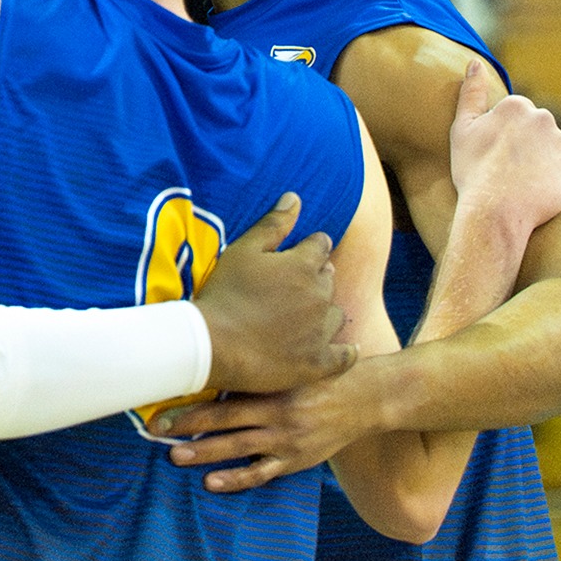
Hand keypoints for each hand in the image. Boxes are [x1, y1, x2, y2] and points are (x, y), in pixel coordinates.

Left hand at [151, 358, 384, 490]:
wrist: (365, 398)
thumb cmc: (319, 378)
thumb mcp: (290, 367)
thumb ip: (257, 371)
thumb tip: (212, 362)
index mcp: (273, 386)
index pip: (225, 393)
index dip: (193, 400)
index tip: (162, 402)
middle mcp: (278, 413)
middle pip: (225, 420)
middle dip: (188, 426)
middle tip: (156, 430)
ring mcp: (287, 439)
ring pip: (239, 448)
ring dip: (205, 453)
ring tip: (176, 456)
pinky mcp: (296, 460)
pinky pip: (261, 473)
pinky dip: (236, 479)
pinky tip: (212, 482)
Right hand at [193, 193, 355, 393]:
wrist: (214, 345)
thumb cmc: (224, 293)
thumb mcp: (243, 250)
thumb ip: (273, 224)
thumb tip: (295, 197)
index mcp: (304, 266)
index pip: (321, 246)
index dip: (310, 248)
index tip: (299, 254)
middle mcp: (320, 296)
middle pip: (329, 279)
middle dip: (316, 278)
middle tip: (293, 287)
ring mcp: (321, 332)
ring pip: (336, 315)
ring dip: (325, 312)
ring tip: (306, 317)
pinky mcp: (318, 362)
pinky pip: (345, 356)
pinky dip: (346, 351)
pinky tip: (344, 348)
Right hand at [450, 60, 560, 238]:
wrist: (494, 211)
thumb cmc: (472, 171)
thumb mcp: (462, 129)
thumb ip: (471, 93)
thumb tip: (475, 62)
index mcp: (516, 105)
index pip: (517, 115)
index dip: (504, 136)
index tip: (494, 154)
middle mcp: (543, 117)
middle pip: (538, 129)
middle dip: (527, 145)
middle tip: (508, 169)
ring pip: (553, 148)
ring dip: (542, 161)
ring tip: (522, 182)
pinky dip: (556, 178)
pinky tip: (537, 189)